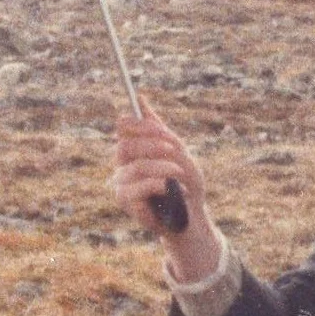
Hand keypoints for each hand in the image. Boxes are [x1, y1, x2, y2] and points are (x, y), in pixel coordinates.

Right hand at [111, 104, 220, 275]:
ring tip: (180, 175)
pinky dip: (161, 186)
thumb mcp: (178, 152)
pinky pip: (139, 187)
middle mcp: (123, 164)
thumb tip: (139, 98)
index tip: (164, 131)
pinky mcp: (125, 201)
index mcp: (134, 149)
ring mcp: (121, 183)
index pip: (124, 127)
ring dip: (164, 168)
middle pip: (125, 144)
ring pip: (136, 167)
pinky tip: (175, 192)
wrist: (193, 216)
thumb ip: (159, 129)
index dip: (141, 124)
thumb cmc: (186, 184)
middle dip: (153, 145)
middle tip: (174, 151)